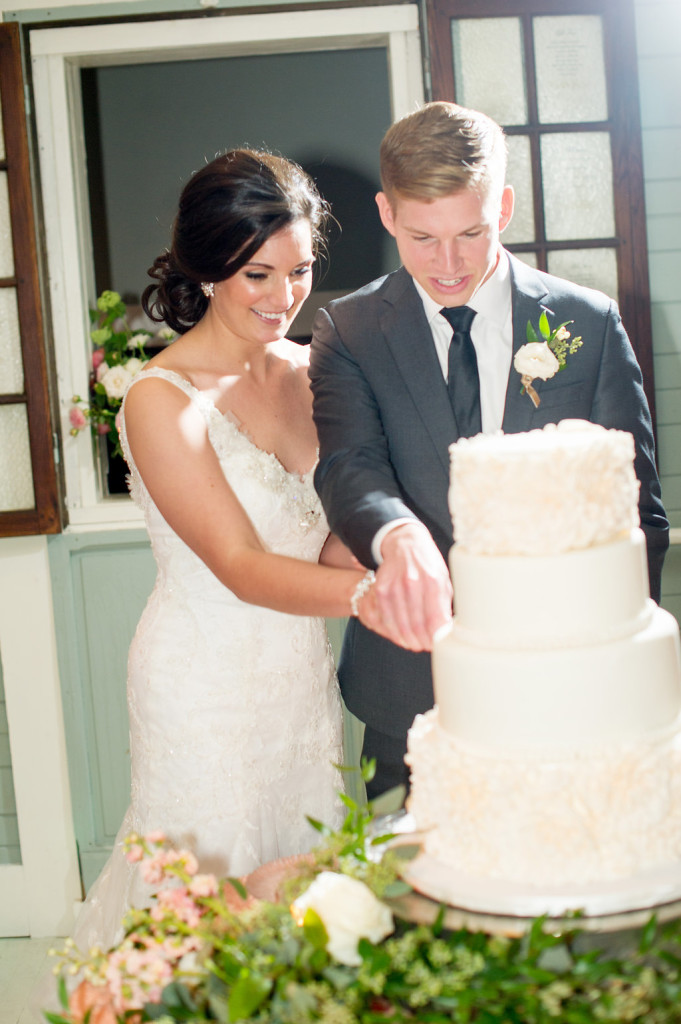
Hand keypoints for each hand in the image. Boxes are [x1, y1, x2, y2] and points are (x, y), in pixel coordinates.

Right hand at [359, 523, 452, 650]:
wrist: (405, 544)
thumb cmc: (428, 564)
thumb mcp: (443, 579)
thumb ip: (444, 605)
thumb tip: (446, 632)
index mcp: (433, 581)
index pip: (435, 620)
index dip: (435, 639)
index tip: (437, 646)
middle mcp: (413, 583)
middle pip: (417, 626)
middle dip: (422, 642)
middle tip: (425, 647)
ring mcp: (395, 586)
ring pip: (400, 625)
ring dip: (408, 640)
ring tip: (414, 644)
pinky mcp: (381, 590)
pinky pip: (386, 618)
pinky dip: (393, 631)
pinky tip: (400, 635)